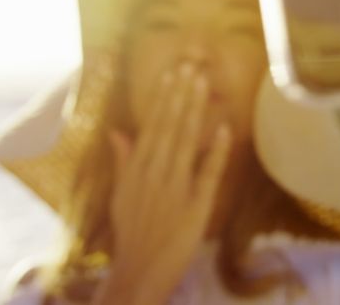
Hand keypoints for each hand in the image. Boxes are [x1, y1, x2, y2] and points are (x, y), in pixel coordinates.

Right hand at [94, 63, 232, 303]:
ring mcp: (175, 189)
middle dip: (180, 96)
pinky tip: (223, 129)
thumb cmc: (131, 234)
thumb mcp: (121, 196)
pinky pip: (207, 174)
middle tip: (191, 66)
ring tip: (202, 85)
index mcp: (137, 171)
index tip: (172, 74)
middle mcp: (154, 175)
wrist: (138, 273)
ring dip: (194, 112)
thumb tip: (116, 132)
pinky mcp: (195, 207)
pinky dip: (214, 152)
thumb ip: (122, 162)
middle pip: (169, 128)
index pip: (152, 127)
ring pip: (185, 143)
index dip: (163, 99)